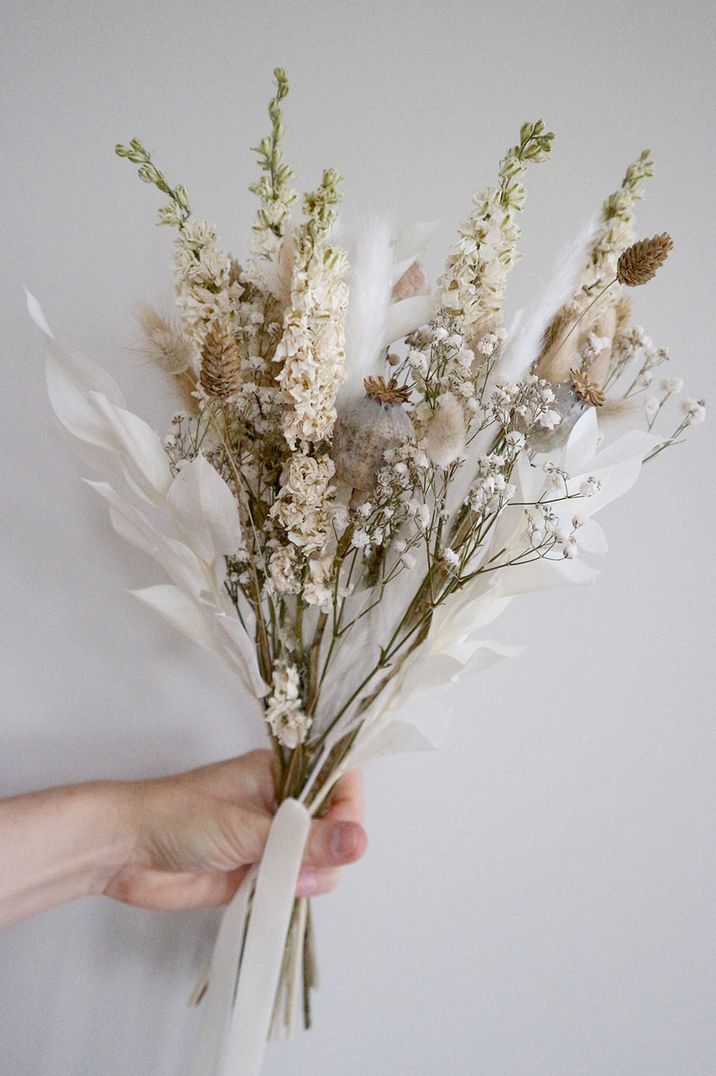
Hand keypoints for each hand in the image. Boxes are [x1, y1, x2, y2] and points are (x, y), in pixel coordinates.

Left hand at [102, 750, 366, 910]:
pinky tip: (275, 898)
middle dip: (329, 852)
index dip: (349, 809)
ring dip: (310, 877)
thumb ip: (305, 840)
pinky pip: (290, 884)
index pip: (339, 782)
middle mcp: (280, 804)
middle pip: (334, 826)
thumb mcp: (247, 828)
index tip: (343, 839)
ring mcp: (268, 840)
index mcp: (281, 773)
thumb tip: (361, 843)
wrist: (124, 851)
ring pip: (316, 860)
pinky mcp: (254, 873)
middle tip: (303, 868)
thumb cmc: (179, 818)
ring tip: (281, 884)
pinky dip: (290, 895)